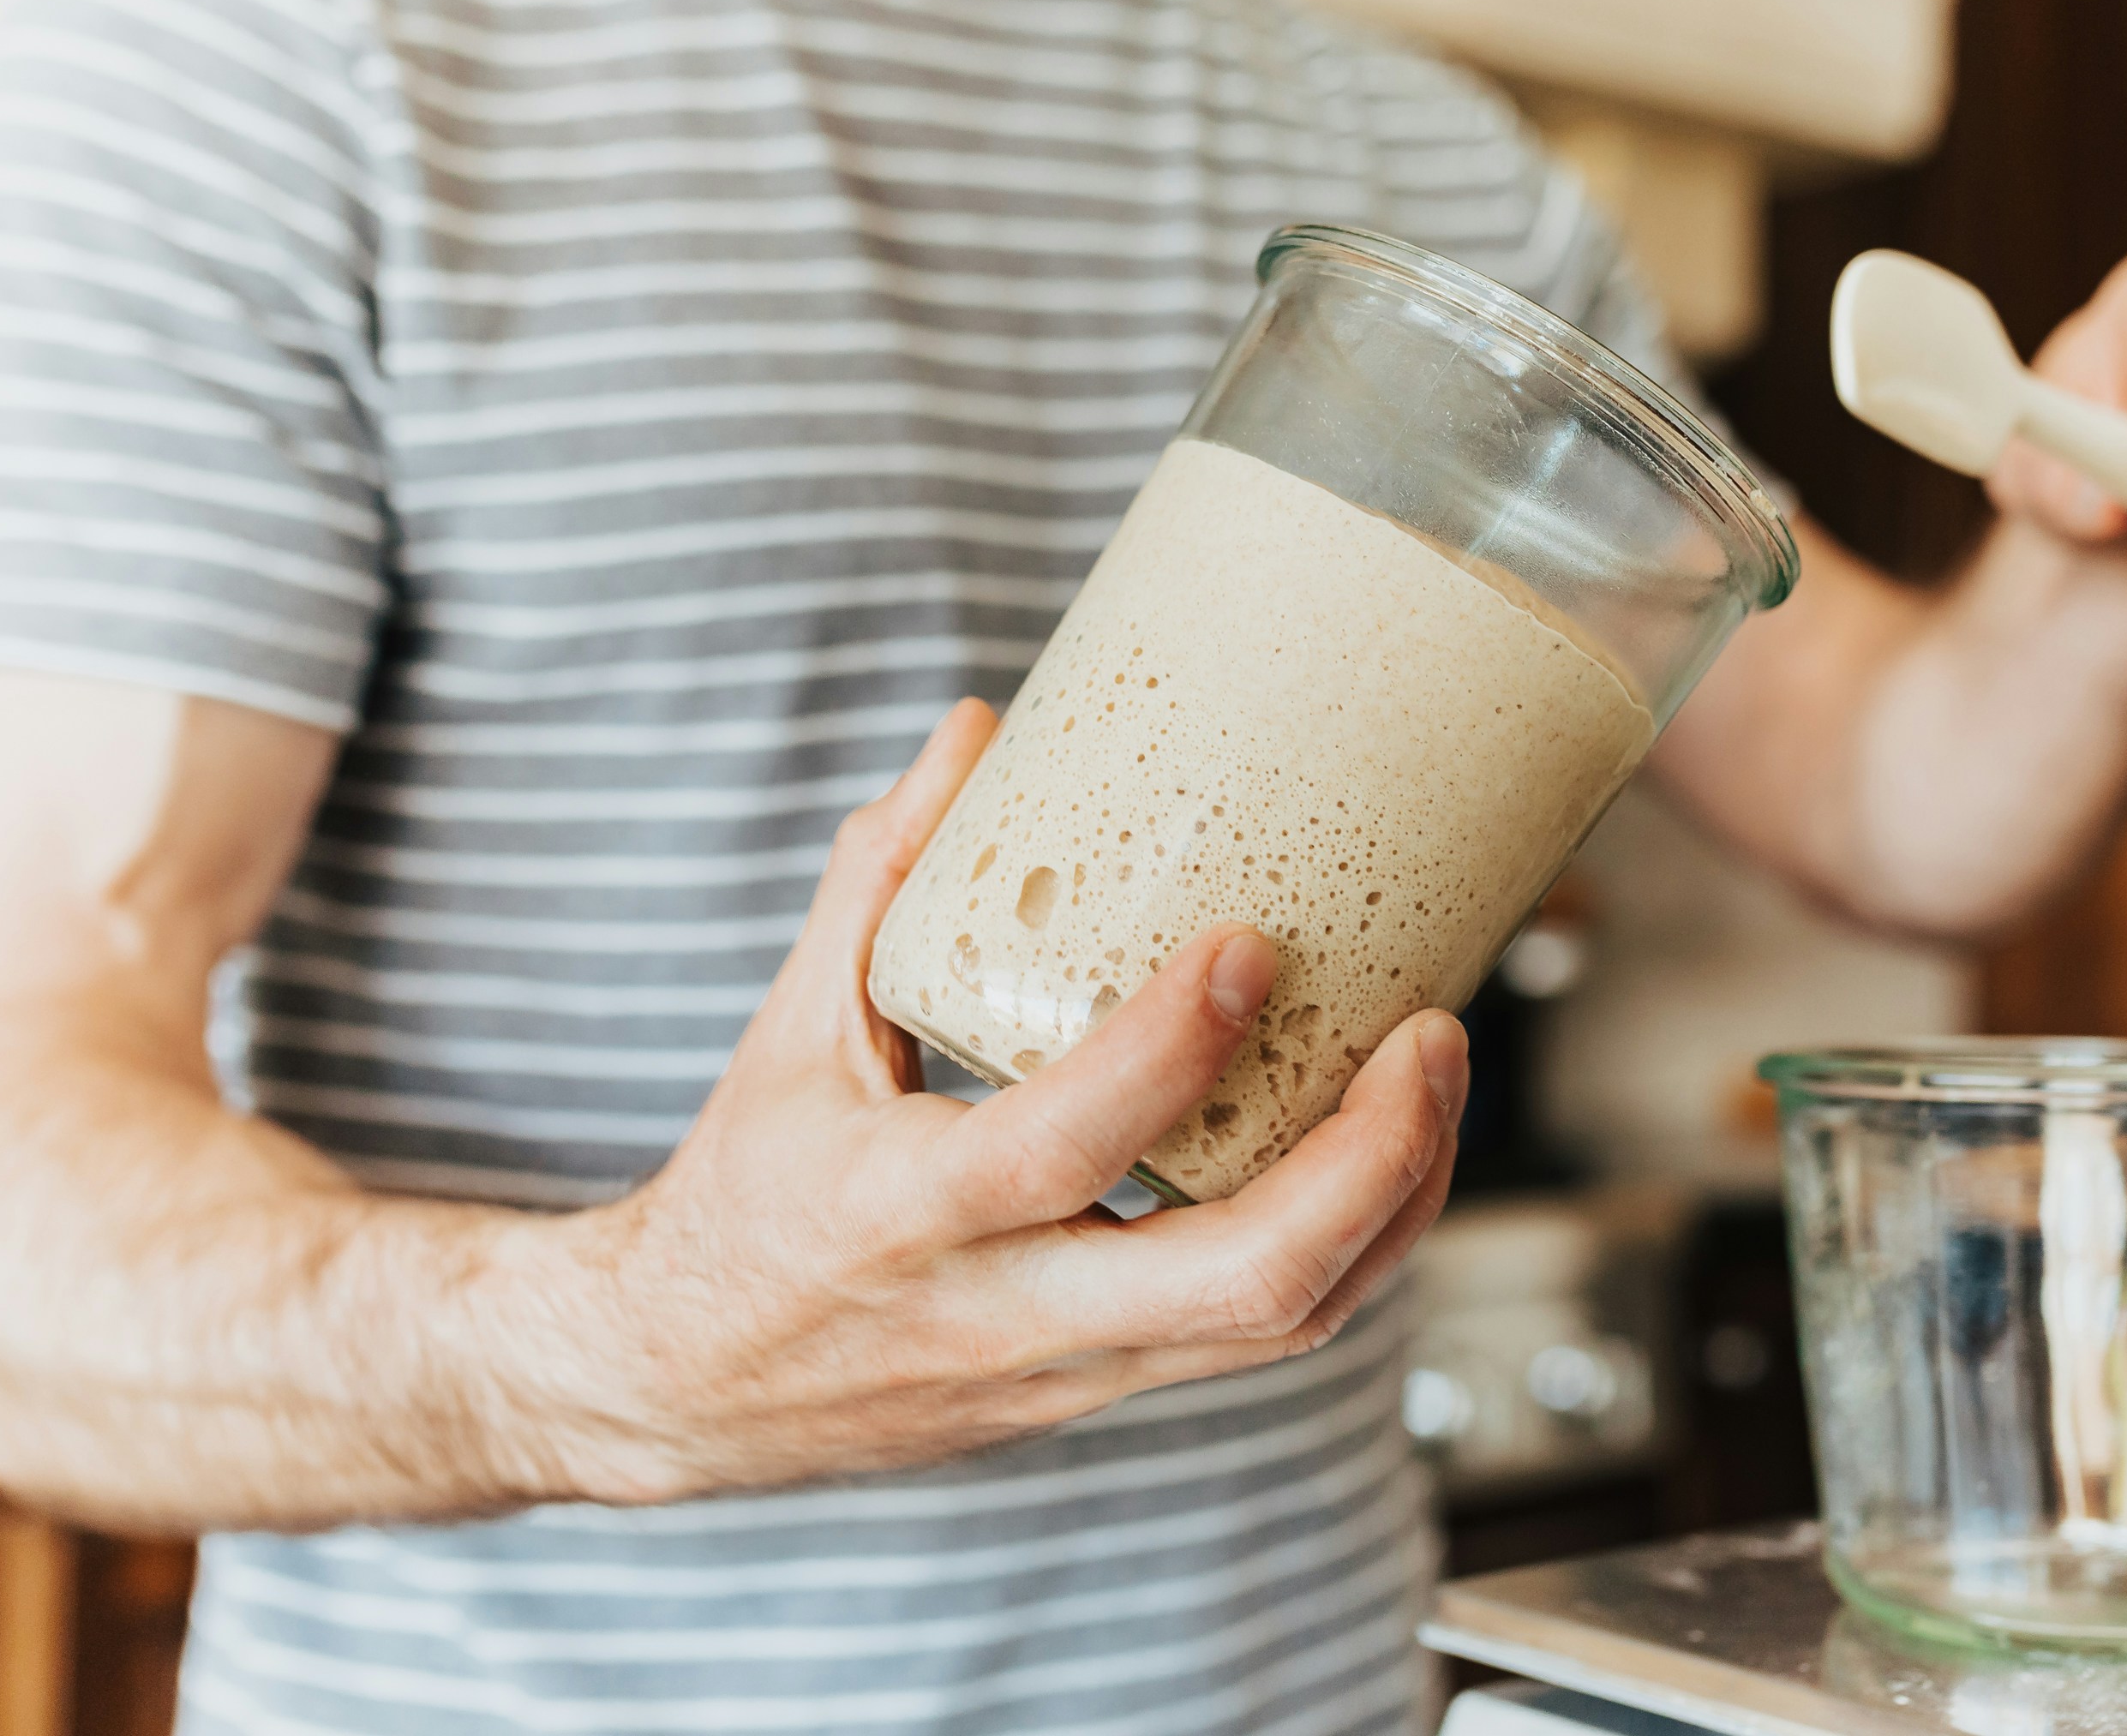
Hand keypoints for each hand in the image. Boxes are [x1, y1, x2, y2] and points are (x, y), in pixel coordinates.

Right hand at [537, 701, 1467, 1503]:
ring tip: (1438, 1077)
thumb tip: (970, 737)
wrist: (688, 1389)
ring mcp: (1075, 1368)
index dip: (1173, 1049)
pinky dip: (1355, 1242)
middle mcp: (1004, 1312)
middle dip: (1372, 1160)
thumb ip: (878, 882)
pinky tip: (1387, 1148)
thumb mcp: (790, 1034)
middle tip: (1433, 1033)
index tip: (1251, 948)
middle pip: (1243, 1282)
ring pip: (1286, 1323)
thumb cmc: (746, 1199)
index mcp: (902, 1212)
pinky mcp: (1114, 1387)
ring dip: (1395, 1202)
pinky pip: (1268, 1332)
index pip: (1062, 1144)